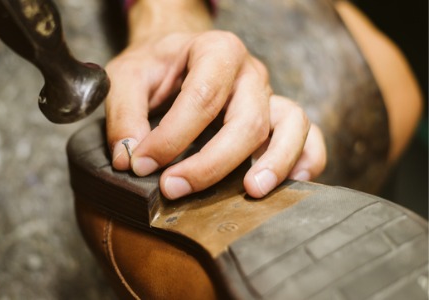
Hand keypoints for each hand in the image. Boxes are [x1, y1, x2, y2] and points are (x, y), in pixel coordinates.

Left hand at [105, 0, 325, 198]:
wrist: (175, 54)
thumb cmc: (154, 66)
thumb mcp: (126, 78)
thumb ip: (124, 115)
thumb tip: (129, 159)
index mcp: (215, 51)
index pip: (201, 98)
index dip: (171, 138)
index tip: (142, 165)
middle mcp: (250, 73)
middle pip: (247, 121)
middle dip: (211, 163)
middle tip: (174, 188)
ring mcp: (269, 95)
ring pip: (290, 126)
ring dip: (275, 162)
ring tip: (251, 190)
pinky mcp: (278, 117)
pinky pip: (309, 135)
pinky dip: (307, 158)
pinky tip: (292, 181)